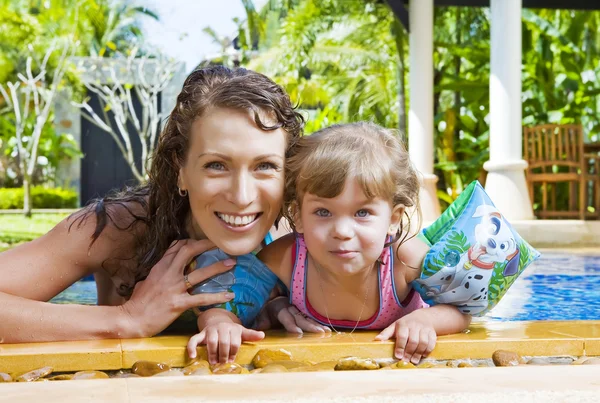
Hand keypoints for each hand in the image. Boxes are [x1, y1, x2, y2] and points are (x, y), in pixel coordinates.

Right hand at [120, 239, 235, 337]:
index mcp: (160, 267)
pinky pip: (201, 298)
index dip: (192, 241)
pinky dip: (217, 296)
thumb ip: (156, 273)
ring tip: (232, 263)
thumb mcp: (144, 281)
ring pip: (200, 273)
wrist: (132, 320)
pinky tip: (229, 295)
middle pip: (189, 251)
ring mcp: (174, 288)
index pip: (177, 246)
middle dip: (206, 245)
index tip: (203, 242)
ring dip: (217, 267)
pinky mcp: (179, 304)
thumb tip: (161, 270)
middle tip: (221, 244)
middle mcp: (168, 274)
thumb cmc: (137, 302)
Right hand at [186, 322, 264, 363]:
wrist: (217, 319)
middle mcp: (222, 328)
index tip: (232, 360)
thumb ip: (251, 335)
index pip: (235, 342)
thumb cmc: (231, 330)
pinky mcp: (201, 333)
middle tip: (223, 363)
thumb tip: (263, 335)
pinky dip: (192, 348)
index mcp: (233, 328)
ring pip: (211, 341)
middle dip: (224, 354)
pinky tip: (192, 356)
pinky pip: (194, 339)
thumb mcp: (241, 332)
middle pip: (224, 342)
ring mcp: (211, 330)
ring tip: (214, 362)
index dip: (234, 352)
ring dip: (212, 353)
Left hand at [255, 297, 330, 333]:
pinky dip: (319, 324)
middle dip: (310, 326)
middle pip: (300, 318)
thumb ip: (260, 323)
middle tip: (319, 333)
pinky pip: (311, 318)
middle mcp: (290, 308)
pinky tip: (327, 330)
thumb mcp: (260, 315)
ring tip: (326, 332)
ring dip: (317, 325)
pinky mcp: (302, 312)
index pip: (286, 317)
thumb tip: (257, 330)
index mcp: (279, 308)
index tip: (298, 333)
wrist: (269, 298)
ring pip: (308, 318)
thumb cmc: (264, 310)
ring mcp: (297, 309)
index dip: (292, 325)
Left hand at [374, 315, 436, 363]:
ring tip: (414, 360)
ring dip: (418, 353)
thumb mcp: (394, 326)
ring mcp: (425, 329)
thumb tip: (376, 340)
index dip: (400, 347)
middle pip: (413, 341)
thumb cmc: (405, 324)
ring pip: (423, 343)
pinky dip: (427, 351)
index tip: (398, 356)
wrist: (423, 317)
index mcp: (403, 324)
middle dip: (409, 352)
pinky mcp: (432, 333)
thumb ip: (386, 333)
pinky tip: (423, 355)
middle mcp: (415, 325)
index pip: (402, 336)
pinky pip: (431, 343)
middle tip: (406, 361)